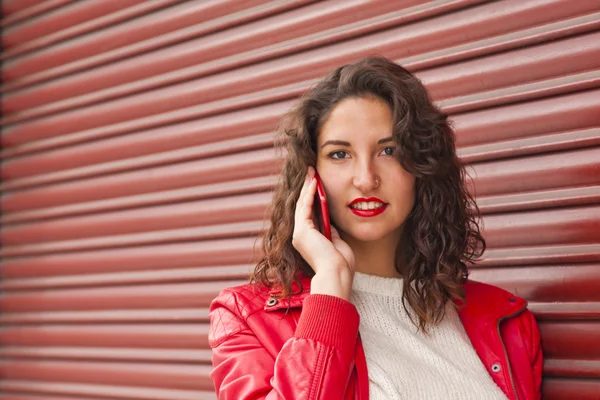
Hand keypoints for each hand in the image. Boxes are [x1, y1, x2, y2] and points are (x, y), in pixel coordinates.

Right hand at [292, 167, 354, 299]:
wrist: (337, 273)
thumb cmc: (341, 264)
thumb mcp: (336, 242)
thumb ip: (330, 231)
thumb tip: (330, 221)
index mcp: (308, 240)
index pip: (308, 213)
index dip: (312, 197)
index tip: (317, 183)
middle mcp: (300, 236)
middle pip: (302, 206)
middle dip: (307, 188)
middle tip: (311, 172)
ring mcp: (299, 233)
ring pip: (302, 204)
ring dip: (307, 187)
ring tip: (311, 172)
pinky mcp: (302, 230)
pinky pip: (305, 207)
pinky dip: (309, 193)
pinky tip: (314, 182)